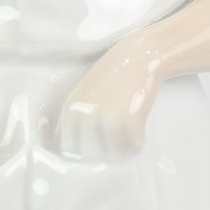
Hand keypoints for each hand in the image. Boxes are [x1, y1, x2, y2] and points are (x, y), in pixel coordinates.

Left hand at [58, 41, 160, 160]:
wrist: (138, 56)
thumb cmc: (112, 74)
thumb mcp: (83, 92)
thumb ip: (77, 115)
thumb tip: (76, 148)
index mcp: (71, 108)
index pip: (70, 147)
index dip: (85, 152)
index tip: (97, 149)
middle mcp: (86, 115)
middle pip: (92, 154)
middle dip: (104, 153)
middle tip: (116, 145)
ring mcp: (108, 118)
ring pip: (114, 152)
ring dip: (123, 149)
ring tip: (128, 138)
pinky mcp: (130, 119)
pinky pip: (133, 144)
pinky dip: (138, 142)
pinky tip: (139, 133)